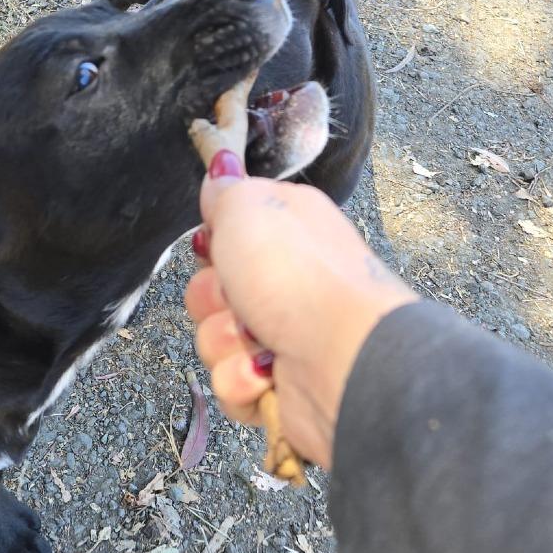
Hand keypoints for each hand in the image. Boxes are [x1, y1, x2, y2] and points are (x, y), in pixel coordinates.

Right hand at [186, 171, 416, 468]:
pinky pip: (229, 386)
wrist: (344, 358)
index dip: (212, 246)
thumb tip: (220, 165)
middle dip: (211, 300)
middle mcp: (285, 284)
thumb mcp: (249, 206)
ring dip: (225, 344)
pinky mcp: (278, 387)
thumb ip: (226, 189)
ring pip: (212, 341)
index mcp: (285, 234)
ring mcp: (282, 337)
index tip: (216, 248)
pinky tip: (267, 376)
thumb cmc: (300, 276)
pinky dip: (242, 383)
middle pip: (207, 292)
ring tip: (261, 343)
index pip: (222, 238)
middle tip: (240, 300)